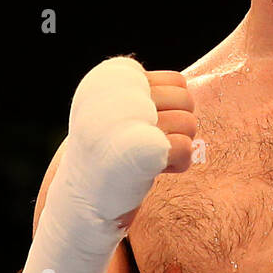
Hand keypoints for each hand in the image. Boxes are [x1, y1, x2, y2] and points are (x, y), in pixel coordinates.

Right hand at [64, 58, 197, 226]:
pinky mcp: (141, 150)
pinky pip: (186, 148)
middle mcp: (116, 94)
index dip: (173, 107)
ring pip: (188, 123)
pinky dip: (179, 163)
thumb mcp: (122, 109)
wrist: (84, 193)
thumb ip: (147, 91)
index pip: (177, 82)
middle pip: (186, 100)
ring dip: (179, 145)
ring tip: (153, 155)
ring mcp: (127, 121)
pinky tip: (158, 169)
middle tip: (154, 142)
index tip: (149, 125)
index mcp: (113, 78)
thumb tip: (184, 87)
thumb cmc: (110, 150)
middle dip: (180, 124)